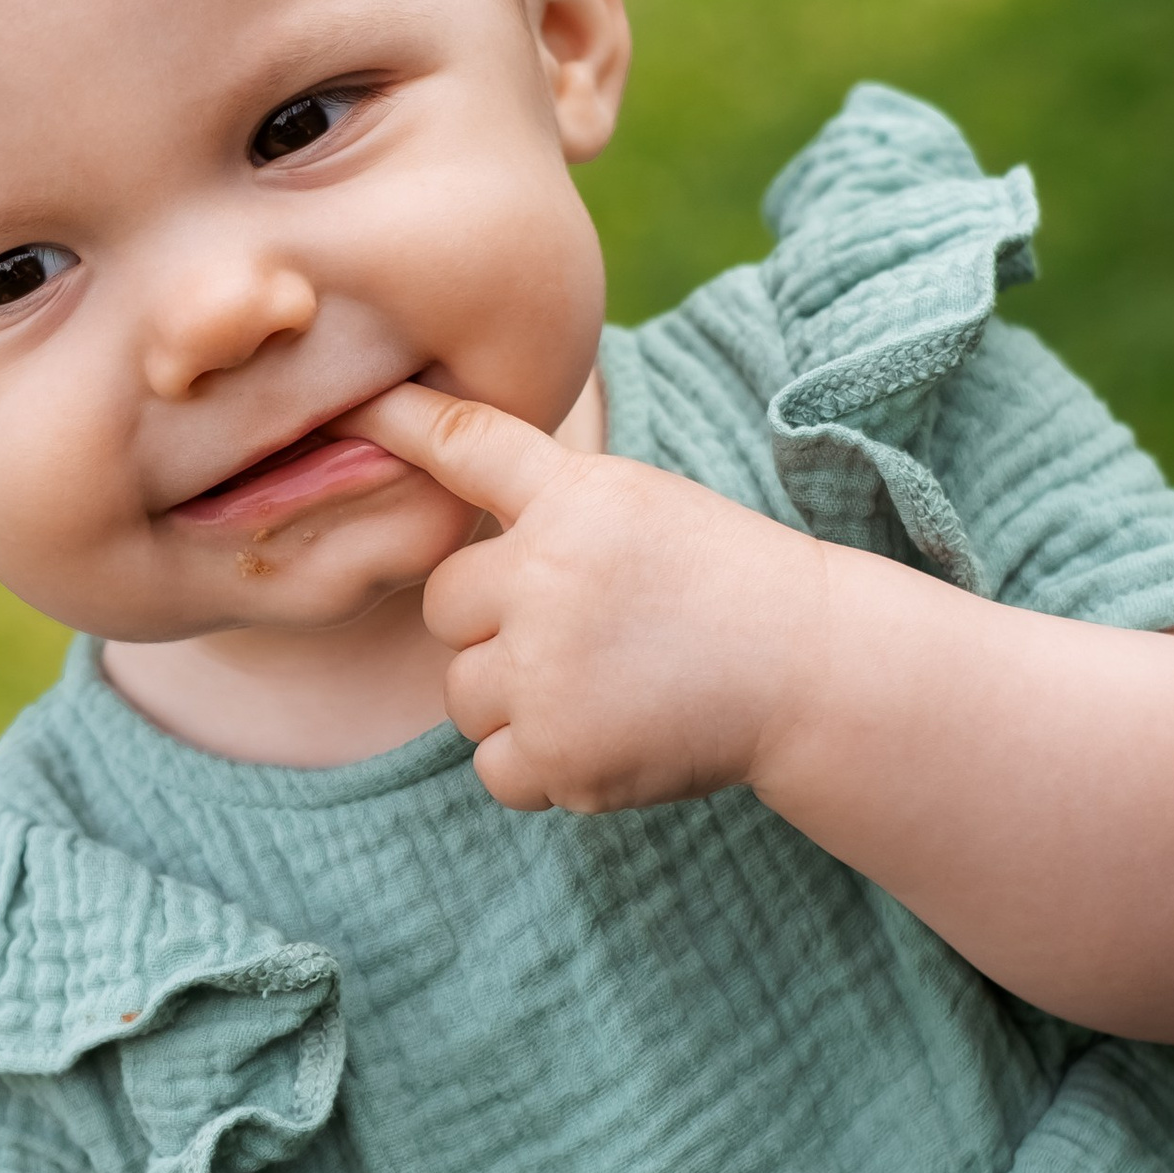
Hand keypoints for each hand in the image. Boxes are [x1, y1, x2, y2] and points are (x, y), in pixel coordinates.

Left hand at [365, 380, 829, 815]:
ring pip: (463, 695)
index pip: (470, 445)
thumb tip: (433, 516)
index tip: (362, 405)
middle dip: (492, 626)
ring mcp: (547, 671)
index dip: (404, 421)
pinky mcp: (560, 754)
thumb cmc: (720, 583)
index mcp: (577, 499)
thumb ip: (544, 506)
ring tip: (608, 685)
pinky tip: (608, 735)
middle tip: (584, 633)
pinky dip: (539, 765)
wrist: (811, 669)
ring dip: (515, 700)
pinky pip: (494, 767)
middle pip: (446, 606)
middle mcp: (547, 576)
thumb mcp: (637, 506)